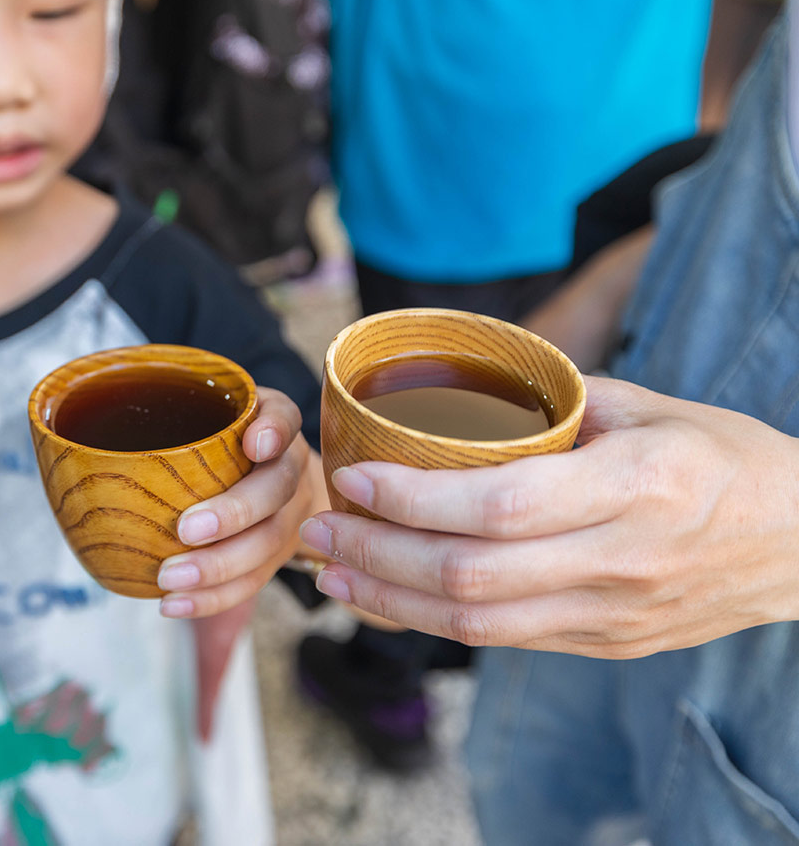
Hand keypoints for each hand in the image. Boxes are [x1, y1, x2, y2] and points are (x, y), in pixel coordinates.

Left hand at [156, 386, 321, 618]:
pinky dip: (214, 596)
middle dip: (234, 513)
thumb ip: (156, 405)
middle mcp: (289, 467)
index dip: (273, 430)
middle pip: (276, 490)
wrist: (260, 472)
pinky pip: (254, 581)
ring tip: (170, 580)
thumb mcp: (201, 410)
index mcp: (272, 423)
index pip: (284, 418)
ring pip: (269, 543)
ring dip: (220, 566)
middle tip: (186, 529)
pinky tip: (174, 605)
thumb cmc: (213, 437)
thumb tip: (58, 422)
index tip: (253, 443)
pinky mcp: (277, 554)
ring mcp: (289, 514)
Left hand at [301, 376, 798, 658]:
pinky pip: (503, 640)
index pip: (500, 504)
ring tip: (331, 570)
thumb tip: (448, 393)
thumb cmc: (720, 456)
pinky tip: (387, 597)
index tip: (352, 476)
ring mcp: (613, 613)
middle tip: (317, 526)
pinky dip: (433, 621)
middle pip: (470, 574)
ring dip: (388, 599)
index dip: (413, 497)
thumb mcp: (648, 406)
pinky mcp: (606, 644)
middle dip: (376, 553)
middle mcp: (622, 559)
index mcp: (637, 486)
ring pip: (476, 623)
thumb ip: (551, 405)